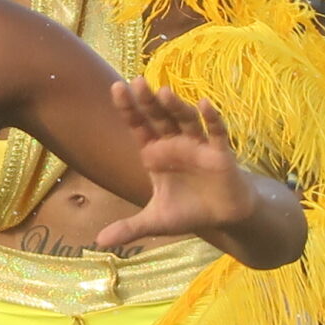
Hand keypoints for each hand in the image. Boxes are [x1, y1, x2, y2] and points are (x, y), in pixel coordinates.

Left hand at [94, 80, 256, 248]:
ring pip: (185, 121)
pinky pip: (216, 132)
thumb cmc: (189, 210)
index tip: (117, 87)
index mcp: (155, 153)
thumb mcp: (156, 221)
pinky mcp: (220, 153)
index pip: (139, 126)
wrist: (225, 217)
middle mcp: (174, 144)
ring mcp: (198, 145)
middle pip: (159, 117)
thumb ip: (130, 228)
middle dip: (148, 101)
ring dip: (176, 107)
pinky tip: (205, 104)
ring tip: (164, 92)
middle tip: (137, 82)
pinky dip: (211, 118)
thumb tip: (99, 242)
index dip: (129, 108)